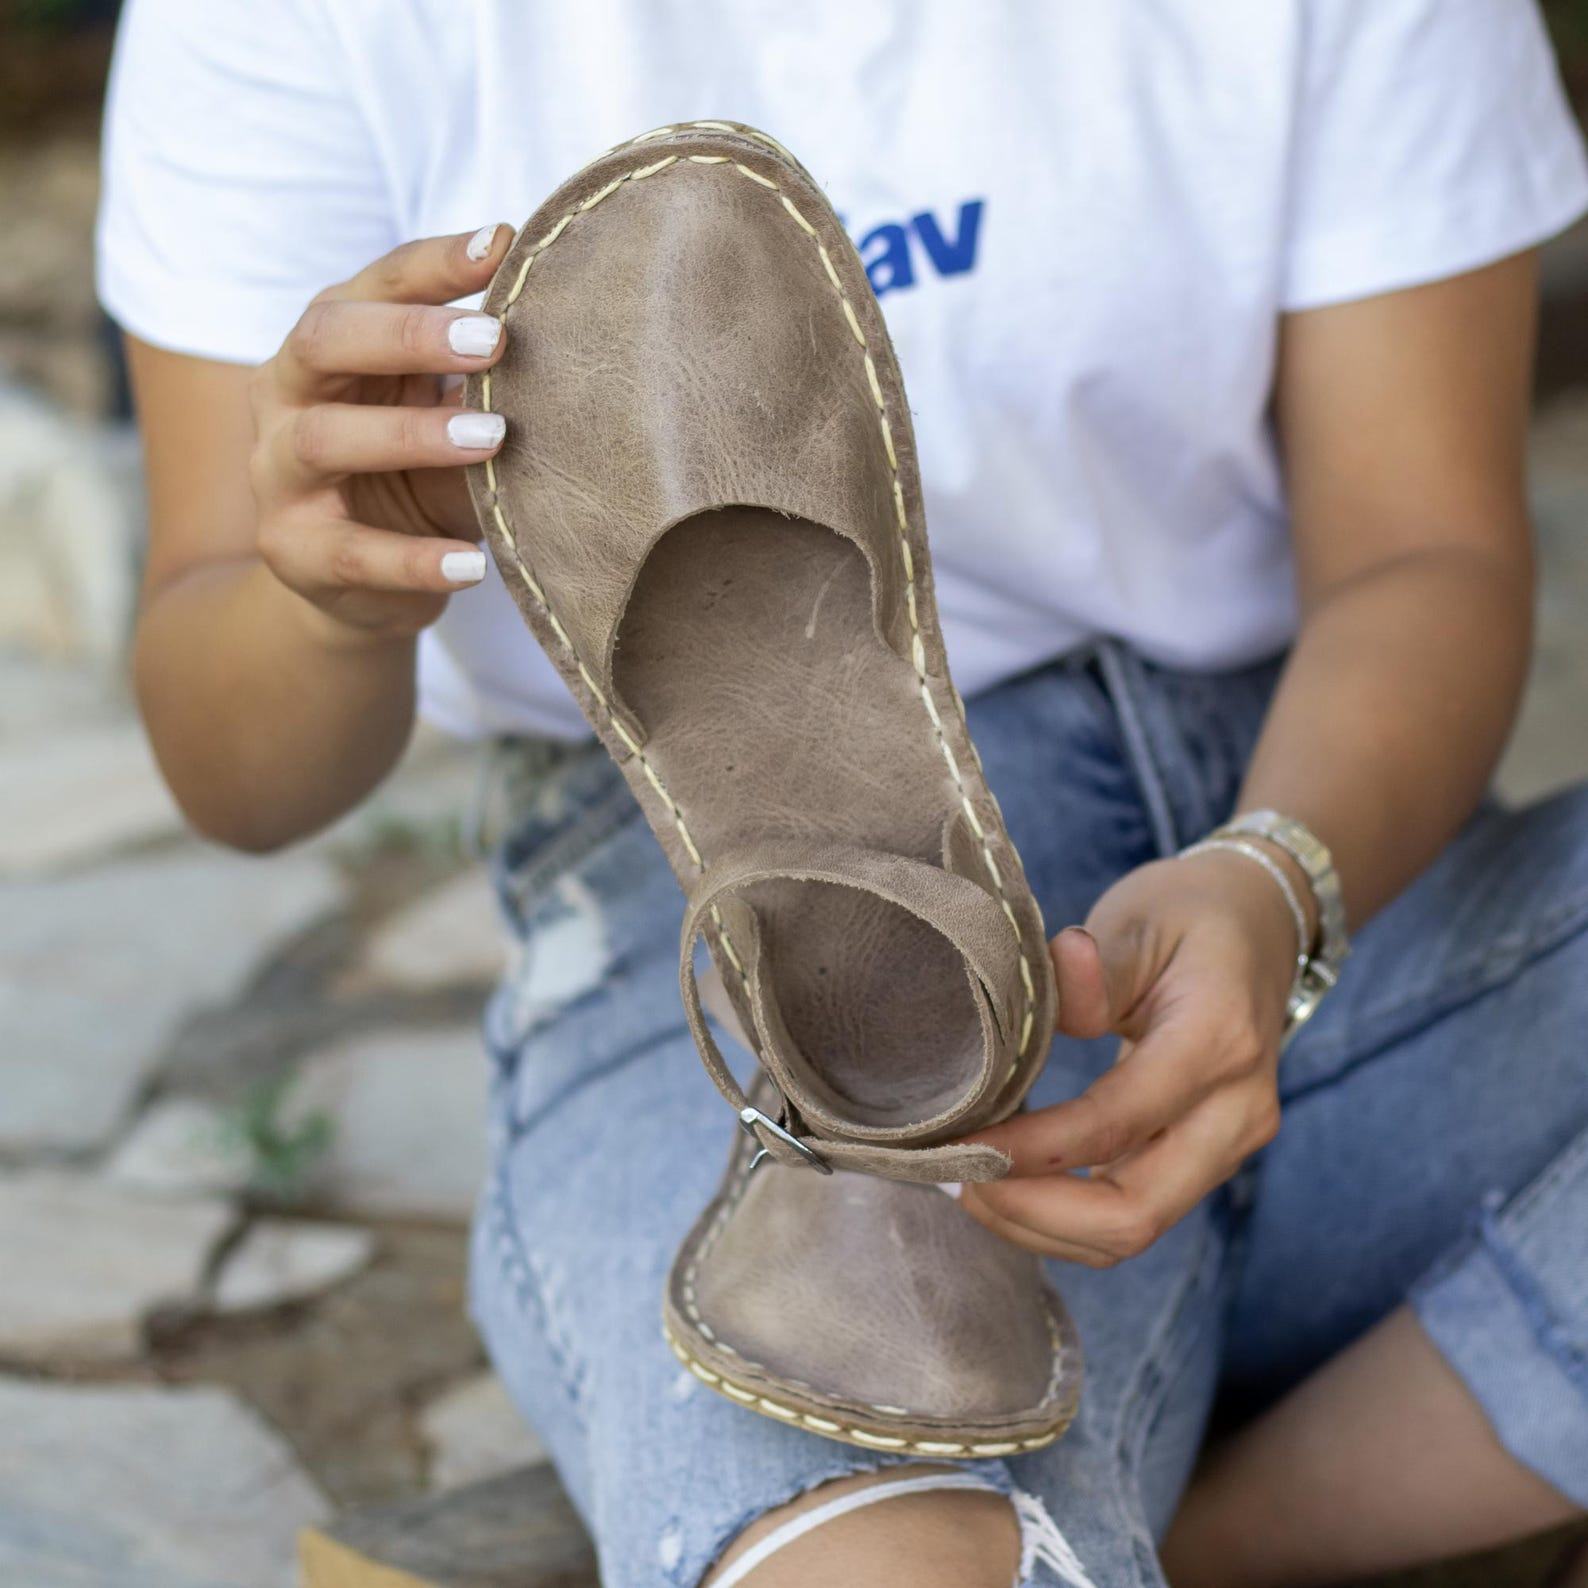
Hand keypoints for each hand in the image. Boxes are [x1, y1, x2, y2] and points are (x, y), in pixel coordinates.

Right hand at [248, 224, 511, 646]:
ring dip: (414, 434)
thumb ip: (481, 385)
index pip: (373, 284)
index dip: (435, 263)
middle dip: (410, 334)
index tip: (504, 245)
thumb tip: (566, 343)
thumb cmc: (415, 477)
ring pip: (327, 438)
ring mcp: (277, 473)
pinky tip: (475, 563)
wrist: (354, 583)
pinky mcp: (293, 550)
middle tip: (496, 339)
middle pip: (325, 339)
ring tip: (494, 438)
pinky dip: (417, 559)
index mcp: (328, 341)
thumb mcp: (449, 418)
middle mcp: (285, 393)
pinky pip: (353, 553)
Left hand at [960, 847, 1308, 1264]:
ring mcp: (1229, 1143)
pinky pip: (1137, 1211)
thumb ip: (1098, 966)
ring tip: (971, 1185)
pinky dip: (1067, 1216)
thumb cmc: (1189, 915)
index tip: (958, 1145)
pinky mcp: (1208, 1158)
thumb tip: (1062, 965)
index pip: (1114, 1124)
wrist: (1258, 924)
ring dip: (1044, 1225)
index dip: (1030, 1151)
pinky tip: (1011, 1182)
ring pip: (1133, 1230)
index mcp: (1217, 1042)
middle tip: (957, 1179)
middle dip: (1034, 1213)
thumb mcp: (1141, 920)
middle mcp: (1236, 1110)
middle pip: (1134, 1213)